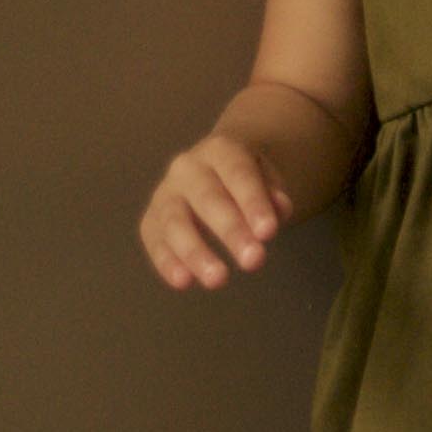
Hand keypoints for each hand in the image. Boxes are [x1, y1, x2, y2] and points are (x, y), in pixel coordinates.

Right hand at [138, 134, 293, 290]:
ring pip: (175, 222)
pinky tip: (183, 282)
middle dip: (231, 230)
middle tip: (254, 260)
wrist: (218, 172)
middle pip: (208, 198)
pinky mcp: (151, 220)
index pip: (238, 174)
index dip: (253, 203)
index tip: (268, 233)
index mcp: (221, 150)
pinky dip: (166, 262)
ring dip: (195, 252)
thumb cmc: (247, 181)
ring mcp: (165, 193)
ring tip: (217, 280)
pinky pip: (155, 240)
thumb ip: (274, 195)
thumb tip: (280, 209)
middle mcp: (187, 167)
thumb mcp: (268, 179)